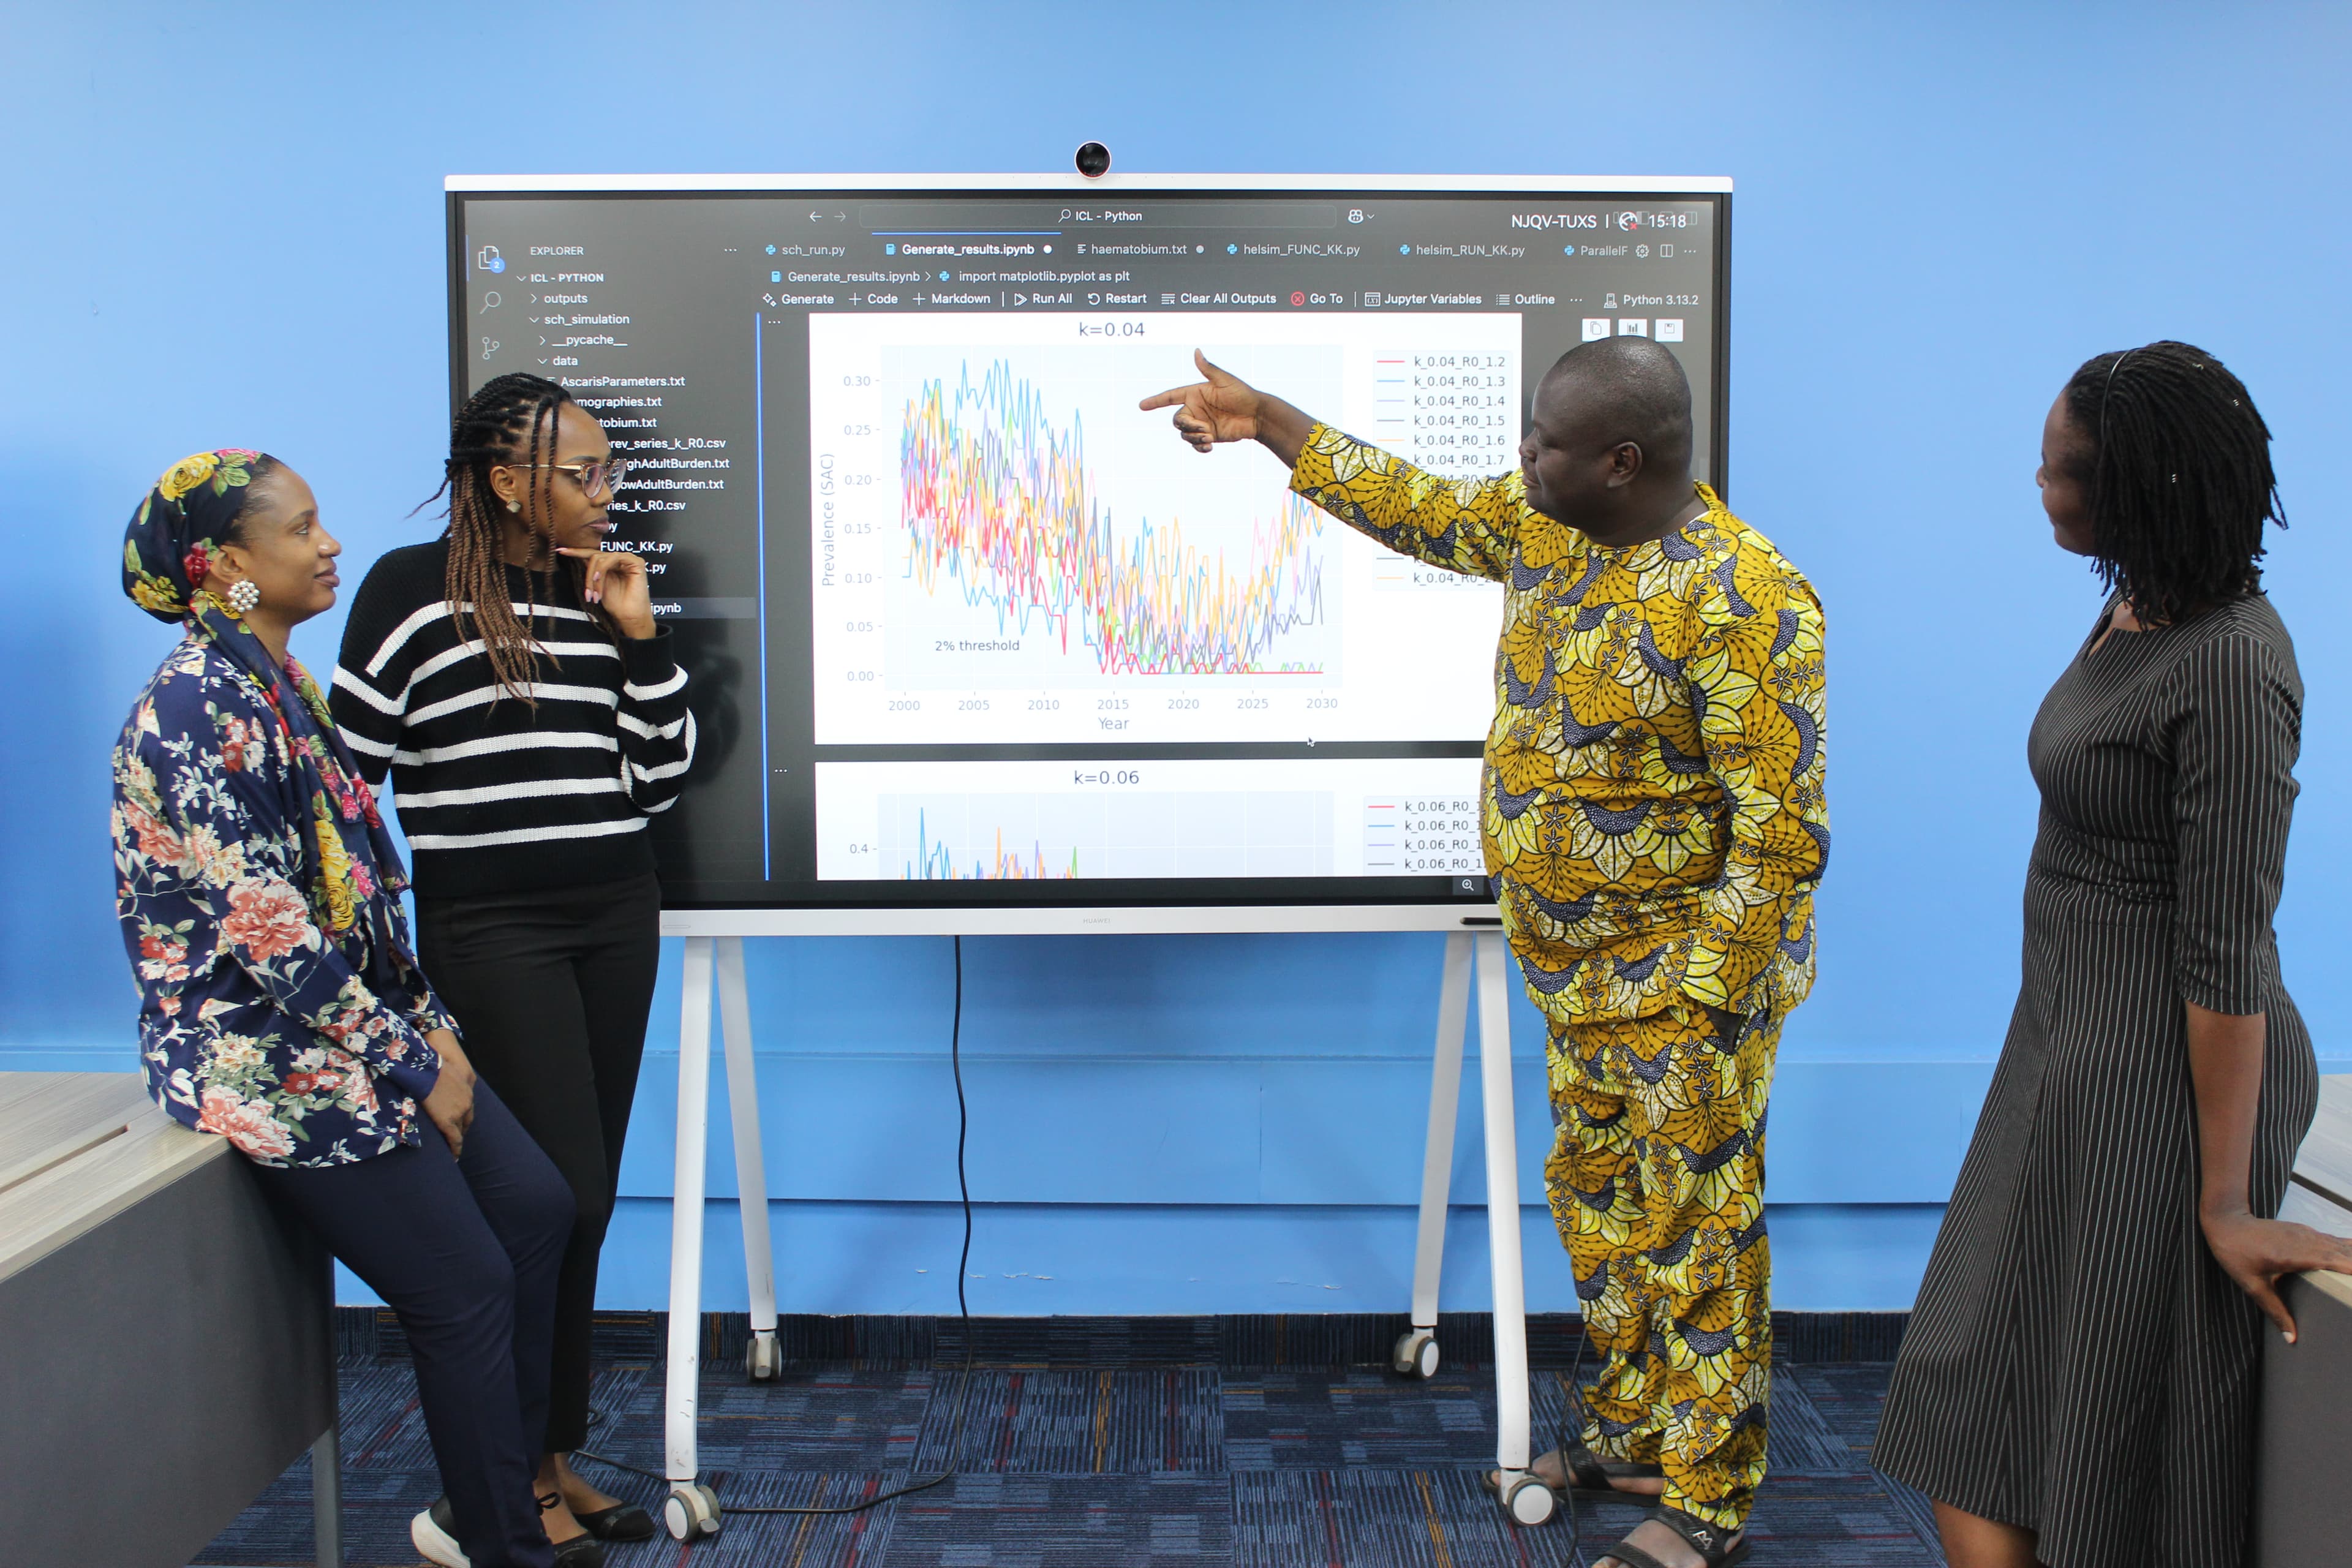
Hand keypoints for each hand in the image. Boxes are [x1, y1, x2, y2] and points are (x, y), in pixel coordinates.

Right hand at [420, 1027, 476, 1159]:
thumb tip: (433, 1075)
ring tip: (454, 1148)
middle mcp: (467, 1098)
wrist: (426, 1067)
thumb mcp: (442, 1063)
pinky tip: (454, 1156)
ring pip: (462, 1129)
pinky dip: (455, 1148)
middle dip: (462, 1126)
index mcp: (467, 1083)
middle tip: (457, 1135)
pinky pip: (455, 1139)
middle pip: (468, 1117)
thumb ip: (442, 1072)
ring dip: (458, 1137)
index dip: (463, 1113)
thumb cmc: (429, 1061)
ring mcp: (460, 1110)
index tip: (459, 1120)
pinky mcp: (449, 1120)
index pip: (467, 1102)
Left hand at [557, 547, 655, 638]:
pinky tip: (598, 579)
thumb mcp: (597, 585)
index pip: (592, 554)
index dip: (576, 552)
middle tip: (587, 594)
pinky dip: (602, 568)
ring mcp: (628, 559)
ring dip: (593, 576)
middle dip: (587, 575)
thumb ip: (590, 571)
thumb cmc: (616, 604)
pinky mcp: (636, 562)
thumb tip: (575, 557)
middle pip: (594, 556)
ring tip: (594, 594)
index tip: (560, 551)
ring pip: (600, 558)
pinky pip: (613, 558)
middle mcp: (620, 559)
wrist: (629, 617)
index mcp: (611, 563)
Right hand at [1137, 350, 1315, 466]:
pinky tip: (1209, 447)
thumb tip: (1197, 351)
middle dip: (1186, 425)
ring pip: (1185, 434)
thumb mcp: (1224, 380)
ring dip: (1194, 437)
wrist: (1257, 416)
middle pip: (1176, 420)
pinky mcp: (1208, 437)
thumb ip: (1208, 369)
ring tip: (1209, 437)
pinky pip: (1195, 444)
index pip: (1171, 396)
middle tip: (1202, 428)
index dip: (1156, 401)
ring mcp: (1201, 423)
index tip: (1141, 406)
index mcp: (1195, 393)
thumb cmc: (1242, 394)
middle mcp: (1196, 408)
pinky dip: (1199, 448)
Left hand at [2201, 1207, 2351, 1342]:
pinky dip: (2350, 1249)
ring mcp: (2308, 1234)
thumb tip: (2291, 1338)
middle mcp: (2307, 1242)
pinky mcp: (2305, 1231)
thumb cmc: (2235, 1253)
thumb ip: (2275, 1311)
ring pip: (2343, 1245)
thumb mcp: (2253, 1285)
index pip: (2339, 1263)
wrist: (2225, 1221)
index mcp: (2297, 1255)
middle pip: (2348, 1254)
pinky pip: (2334, 1240)